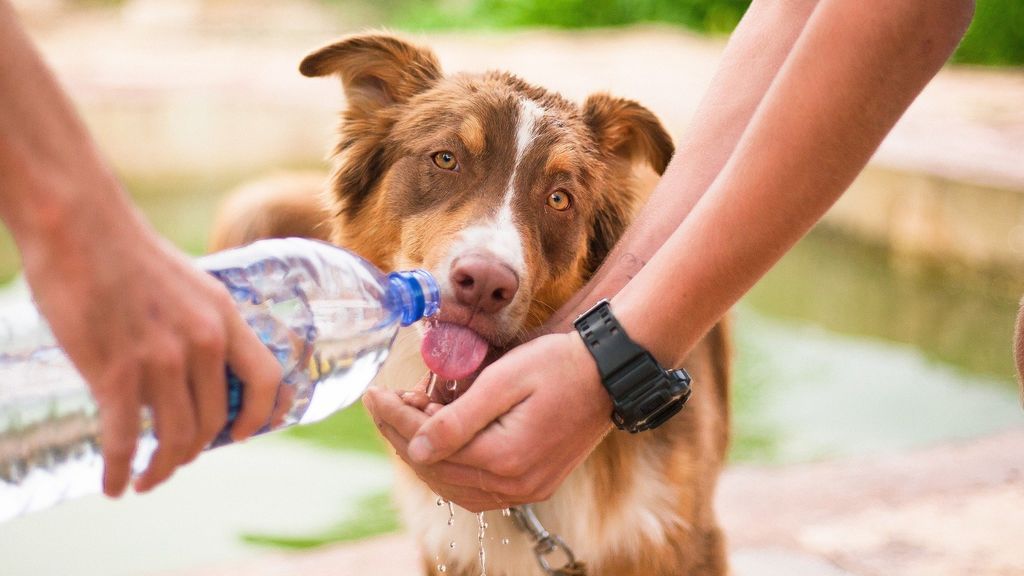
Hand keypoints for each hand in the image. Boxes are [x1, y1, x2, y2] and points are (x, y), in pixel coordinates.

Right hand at [20, 188, 281, 496]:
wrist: (79, 225)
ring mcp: (161, 359)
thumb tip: (196, 369)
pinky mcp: (115, 372)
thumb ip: (200, 325)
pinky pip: (125, 440)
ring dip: (162, 469)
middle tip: (175, 460)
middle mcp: (202, 341)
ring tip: (146, 479)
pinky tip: (113, 485)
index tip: (242, 435)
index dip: (261, 415)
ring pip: (175, 437)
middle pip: (215, 420)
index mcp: (224, 316)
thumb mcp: (189, 285)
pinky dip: (120, 471)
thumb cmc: (127, 253)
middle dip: (196, 450)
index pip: (266, 379)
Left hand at [363, 331, 611, 511]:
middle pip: (437, 470)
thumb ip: (458, 419)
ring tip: (409, 416)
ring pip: (454, 485)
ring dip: (424, 453)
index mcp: (505, 458)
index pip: (429, 446)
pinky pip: (477, 489)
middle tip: (385, 402)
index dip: (395, 419)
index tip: (373, 394)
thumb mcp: (504, 380)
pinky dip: (451, 468)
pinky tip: (439, 442)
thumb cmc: (559, 365)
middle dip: (403, 435)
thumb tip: (415, 448)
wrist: (609, 373)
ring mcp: (526, 490)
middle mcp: (515, 485)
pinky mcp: (534, 485)